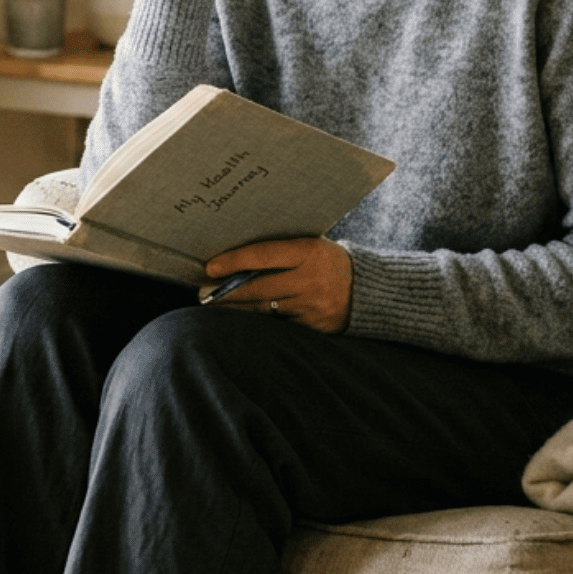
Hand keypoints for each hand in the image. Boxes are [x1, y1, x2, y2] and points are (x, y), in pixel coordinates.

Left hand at [204, 238, 352, 333]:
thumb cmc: (329, 260)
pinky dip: (262, 321)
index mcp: (308, 252)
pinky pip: (280, 324)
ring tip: (217, 305)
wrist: (368, 289)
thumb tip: (238, 257)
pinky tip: (245, 319)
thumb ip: (281, 251)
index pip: (263, 255)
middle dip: (229, 293)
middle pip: (260, 288)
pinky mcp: (315, 327)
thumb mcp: (310, 246)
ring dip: (239, 309)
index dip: (234, 261)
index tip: (211, 267)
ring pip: (266, 310)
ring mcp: (313, 306)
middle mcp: (310, 280)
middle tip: (203, 294)